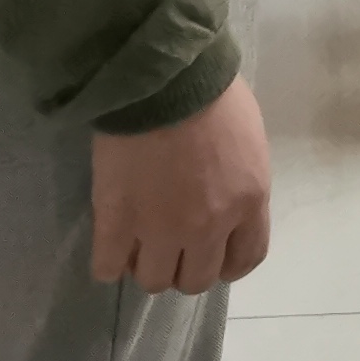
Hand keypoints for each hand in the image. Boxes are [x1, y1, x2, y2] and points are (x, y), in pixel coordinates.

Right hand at [90, 75, 270, 295]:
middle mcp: (209, 226)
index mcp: (248, 201)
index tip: (213, 255)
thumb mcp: (250, 141)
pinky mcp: (117, 223)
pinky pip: (109, 268)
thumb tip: (226, 203)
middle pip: (196, 280)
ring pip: (154, 281)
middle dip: (185, 266)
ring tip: (140, 244)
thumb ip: (241, 183)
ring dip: (148, 266)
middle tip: (172, 245)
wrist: (165, 79)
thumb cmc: (213, 96)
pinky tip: (112, 247)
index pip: (246, 259)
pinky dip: (110, 264)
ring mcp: (160, 230)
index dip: (227, 264)